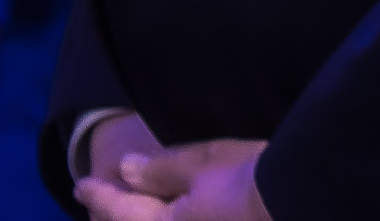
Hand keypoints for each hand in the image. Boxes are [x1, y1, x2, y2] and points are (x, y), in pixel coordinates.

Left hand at [78, 134, 269, 220]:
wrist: (298, 200)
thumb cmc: (247, 179)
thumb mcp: (202, 164)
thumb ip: (160, 170)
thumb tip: (125, 170)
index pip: (120, 211)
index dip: (99, 195)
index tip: (81, 185)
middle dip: (112, 219)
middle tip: (96, 206)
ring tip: (129, 212)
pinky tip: (170, 214)